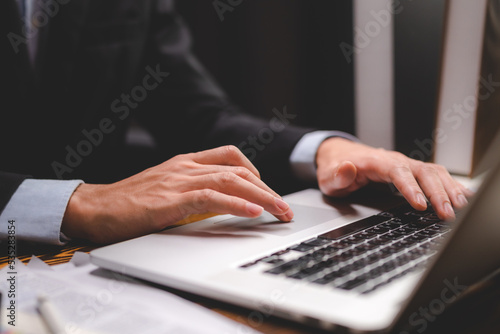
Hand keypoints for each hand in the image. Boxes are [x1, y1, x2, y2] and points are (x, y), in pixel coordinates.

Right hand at [62, 146, 292, 243]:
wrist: (95, 207)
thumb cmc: (130, 202)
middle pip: (238, 170)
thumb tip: (222, 202)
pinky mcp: (171, 200)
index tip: (268, 190)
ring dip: (261, 197)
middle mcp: (186, 166)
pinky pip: (211, 197)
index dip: (255, 171)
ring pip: (231, 181)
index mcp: (185, 162)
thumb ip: (193, 190)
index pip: (230, 156)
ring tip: (279, 211)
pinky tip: (253, 212)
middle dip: (267, 189)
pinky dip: (236, 203)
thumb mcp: (167, 189)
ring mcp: (179, 180)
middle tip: (284, 207)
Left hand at [316, 137, 473, 219]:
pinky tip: (463, 196)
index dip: (410, 187)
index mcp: (375, 161)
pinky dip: (450, 184)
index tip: (420, 204)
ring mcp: (405, 164)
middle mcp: (394, 160)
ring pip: (433, 172)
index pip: (397, 171)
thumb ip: (337, 174)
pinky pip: (435, 174)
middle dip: (437, 192)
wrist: (339, 155)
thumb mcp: (328, 175)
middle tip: (448, 214)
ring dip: (448, 188)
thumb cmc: (335, 167)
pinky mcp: (411, 170)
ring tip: (461, 207)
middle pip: (422, 171)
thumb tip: (346, 168)